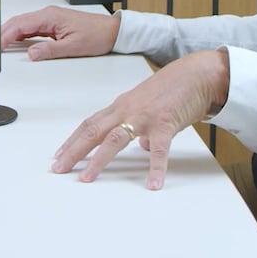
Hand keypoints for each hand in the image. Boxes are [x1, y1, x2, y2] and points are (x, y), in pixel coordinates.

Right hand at [1, 6, 119, 60]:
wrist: (112, 31)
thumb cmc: (97, 35)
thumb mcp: (73, 47)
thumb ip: (50, 50)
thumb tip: (31, 54)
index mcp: (50, 16)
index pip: (20, 24)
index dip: (5, 35)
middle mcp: (48, 14)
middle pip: (18, 22)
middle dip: (3, 33)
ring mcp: (50, 18)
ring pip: (23, 24)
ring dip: (10, 33)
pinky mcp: (53, 23)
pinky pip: (31, 27)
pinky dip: (20, 34)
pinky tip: (16, 42)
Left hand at [51, 49, 227, 189]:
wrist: (197, 74)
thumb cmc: (174, 88)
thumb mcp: (150, 106)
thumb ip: (142, 125)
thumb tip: (143, 146)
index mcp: (121, 106)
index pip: (90, 124)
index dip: (73, 139)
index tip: (59, 155)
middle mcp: (127, 110)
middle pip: (93, 131)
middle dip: (73, 151)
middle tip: (59, 168)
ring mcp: (144, 116)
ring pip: (114, 139)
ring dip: (99, 160)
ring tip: (87, 178)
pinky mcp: (165, 123)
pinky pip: (159, 149)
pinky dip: (155, 167)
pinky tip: (153, 183)